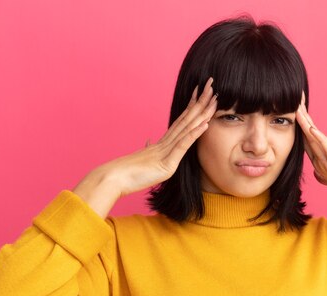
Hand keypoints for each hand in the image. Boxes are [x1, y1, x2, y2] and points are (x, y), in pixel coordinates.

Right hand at [79, 76, 217, 195]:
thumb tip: (149, 142)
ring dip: (202, 114)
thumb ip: (149, 151)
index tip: (202, 93)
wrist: (113, 178)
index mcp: (161, 144)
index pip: (181, 122)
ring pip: (187, 128)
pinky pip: (182, 145)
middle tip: (211, 85)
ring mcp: (166, 151)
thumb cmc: (126, 173)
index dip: (192, 107)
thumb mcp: (143, 160)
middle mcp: (165, 143)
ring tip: (214, 99)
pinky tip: (205, 124)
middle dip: (201, 103)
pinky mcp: (167, 163)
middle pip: (186, 119)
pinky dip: (194, 134)